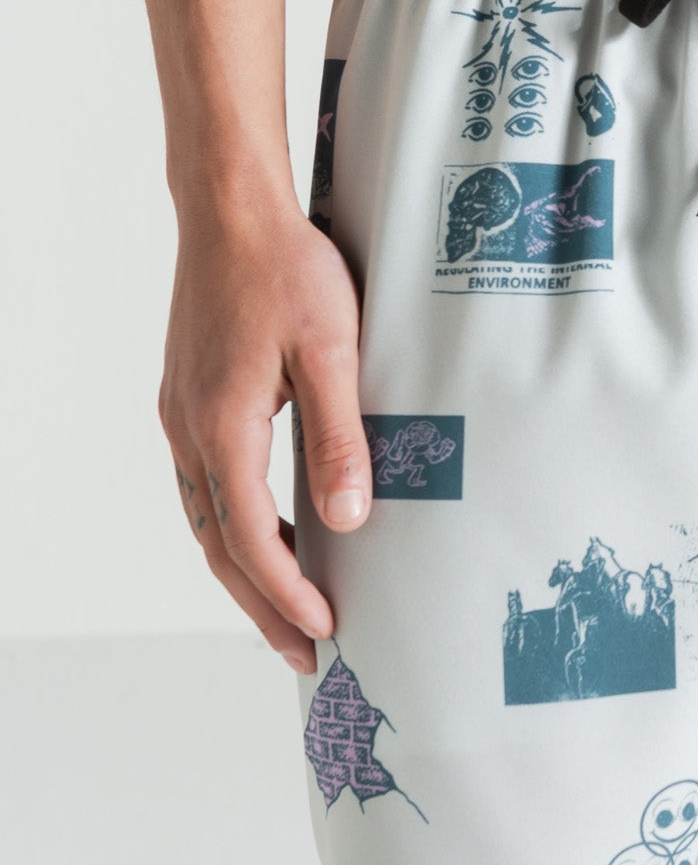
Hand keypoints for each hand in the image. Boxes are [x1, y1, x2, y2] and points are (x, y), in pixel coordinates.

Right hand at [160, 191, 372, 669]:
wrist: (231, 210)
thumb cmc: (288, 269)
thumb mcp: (333, 351)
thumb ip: (340, 438)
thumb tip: (347, 519)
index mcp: (222, 426)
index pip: (251, 538)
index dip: (287, 591)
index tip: (325, 629)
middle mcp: (190, 430)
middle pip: (220, 546)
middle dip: (262, 604)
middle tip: (305, 654)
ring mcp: (183, 416)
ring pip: (207, 521)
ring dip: (246, 572)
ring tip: (289, 612)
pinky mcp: (190, 401)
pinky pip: (206, 488)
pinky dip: (235, 528)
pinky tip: (271, 537)